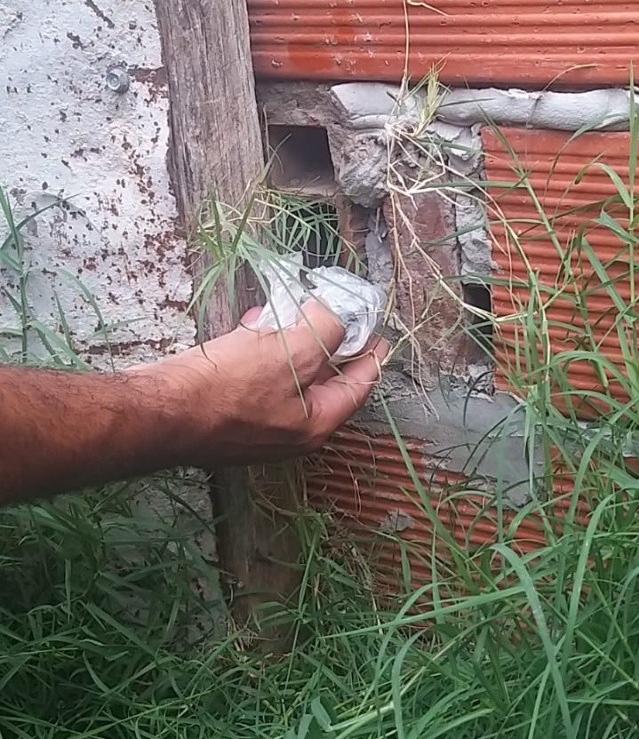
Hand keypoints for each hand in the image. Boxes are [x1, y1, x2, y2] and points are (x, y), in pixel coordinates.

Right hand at [150, 298, 388, 468]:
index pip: (359, 385)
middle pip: (323, 380)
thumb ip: (326, 329)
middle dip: (329, 341)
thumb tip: (334, 314)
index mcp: (316, 424)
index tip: (379, 331)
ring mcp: (258, 424)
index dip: (372, 353)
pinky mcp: (229, 412)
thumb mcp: (291, 351)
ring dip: (292, 339)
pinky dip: (262, 348)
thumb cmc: (228, 388)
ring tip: (292, 308)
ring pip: (288, 374)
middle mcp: (291, 430)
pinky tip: (254, 324)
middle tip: (335, 311)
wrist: (158, 412)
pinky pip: (257, 375)